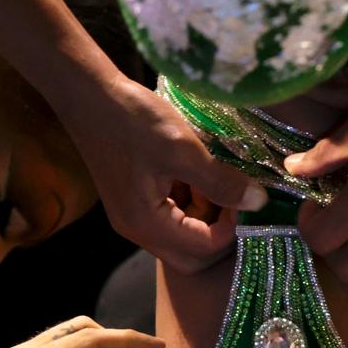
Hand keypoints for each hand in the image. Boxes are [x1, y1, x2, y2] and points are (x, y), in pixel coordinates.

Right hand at [57, 73, 265, 272]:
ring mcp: (133, 217)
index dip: (233, 227)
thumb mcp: (183, 149)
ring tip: (215, 178)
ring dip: (206, 215)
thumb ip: (221, 181)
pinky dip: (191, 202)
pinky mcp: (134, 201)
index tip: (246, 195)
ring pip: (183, 235)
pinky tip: (198, 173)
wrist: (88, 92)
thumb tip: (259, 203)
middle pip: (192, 255)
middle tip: (234, 197)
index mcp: (146, 224)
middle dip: (220, 230)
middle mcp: (136, 230)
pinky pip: (171, 216)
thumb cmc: (133, 119)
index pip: (204, 248)